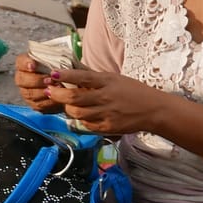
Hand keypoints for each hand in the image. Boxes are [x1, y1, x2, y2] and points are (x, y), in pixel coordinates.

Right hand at [14, 54, 58, 114]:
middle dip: (36, 80)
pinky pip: (38, 105)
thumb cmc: (59, 69)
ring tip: (56, 88)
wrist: (67, 85)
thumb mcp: (57, 61)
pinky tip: (57, 98)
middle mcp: (22, 78)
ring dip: (43, 92)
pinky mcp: (34, 104)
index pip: (20, 62)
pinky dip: (48, 102)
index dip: (25, 64)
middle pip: (22, 80)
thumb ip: (52, 59)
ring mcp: (26, 92)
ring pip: (29, 94)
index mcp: (24, 64)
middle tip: (49, 80)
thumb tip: (55, 61)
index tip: (34, 65)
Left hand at [45, 68, 164, 135]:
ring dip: (67, 108)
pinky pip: (87, 125)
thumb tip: (73, 76)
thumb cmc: (134, 92)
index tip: (52, 75)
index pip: (81, 77)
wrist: (153, 110)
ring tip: (66, 104)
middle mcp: (104, 97)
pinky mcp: (107, 127)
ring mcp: (105, 114)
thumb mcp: (115, 79)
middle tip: (50, 91)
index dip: (64, 76)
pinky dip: (81, 120)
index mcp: (107, 82)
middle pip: (74, 98)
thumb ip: (95, 79)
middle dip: (57, 95)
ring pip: (76, 113)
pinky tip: (82, 115)